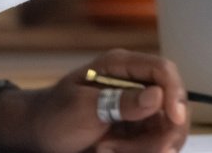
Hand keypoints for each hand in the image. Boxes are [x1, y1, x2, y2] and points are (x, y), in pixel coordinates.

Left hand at [0, 49, 188, 152]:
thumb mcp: (81, 109)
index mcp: (123, 66)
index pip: (163, 70)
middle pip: (172, 103)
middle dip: (157, 132)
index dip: (174, 93)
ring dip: (143, 147)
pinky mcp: (136, 127)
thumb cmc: (53, 116)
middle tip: (120, 150)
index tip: (174, 120)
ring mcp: (138, 107)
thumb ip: (120, 102)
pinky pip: (153, 142)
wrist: (36, 136)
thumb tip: (158, 95)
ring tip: (105, 150)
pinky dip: (138, 152)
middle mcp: (136, 83)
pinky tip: (109, 151)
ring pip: (165, 128)